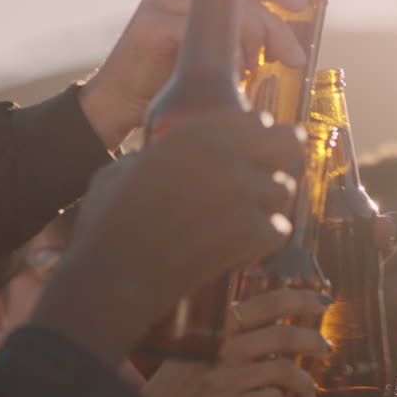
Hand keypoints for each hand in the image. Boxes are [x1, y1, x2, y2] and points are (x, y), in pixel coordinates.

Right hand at [31, 114, 301, 366]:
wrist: (114, 277)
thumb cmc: (107, 226)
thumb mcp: (121, 169)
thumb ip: (155, 154)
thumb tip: (165, 155)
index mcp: (193, 133)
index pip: (255, 119)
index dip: (255, 137)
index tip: (249, 155)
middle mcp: (225, 153)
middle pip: (289, 142)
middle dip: (279, 160)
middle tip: (263, 183)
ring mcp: (243, 191)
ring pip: (284, 191)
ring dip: (266, 208)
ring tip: (236, 226)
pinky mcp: (254, 230)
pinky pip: (279, 230)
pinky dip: (261, 243)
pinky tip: (235, 250)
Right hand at [78, 0, 309, 147]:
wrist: (120, 102)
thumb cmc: (169, 77)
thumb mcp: (212, 49)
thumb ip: (240, 35)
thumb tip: (287, 44)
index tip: (300, 7)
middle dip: (273, 25)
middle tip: (290, 57)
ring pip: (226, 9)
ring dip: (249, 41)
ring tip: (249, 71)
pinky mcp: (149, 23)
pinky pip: (198, 30)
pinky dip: (221, 52)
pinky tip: (227, 73)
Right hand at [142, 288, 327, 396]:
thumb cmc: (171, 395)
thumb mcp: (188, 354)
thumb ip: (222, 338)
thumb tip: (271, 328)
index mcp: (209, 328)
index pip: (263, 303)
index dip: (298, 299)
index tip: (322, 302)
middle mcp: (214, 348)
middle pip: (281, 333)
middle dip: (312, 341)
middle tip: (325, 349)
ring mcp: (218, 379)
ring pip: (283, 368)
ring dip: (305, 380)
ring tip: (310, 390)